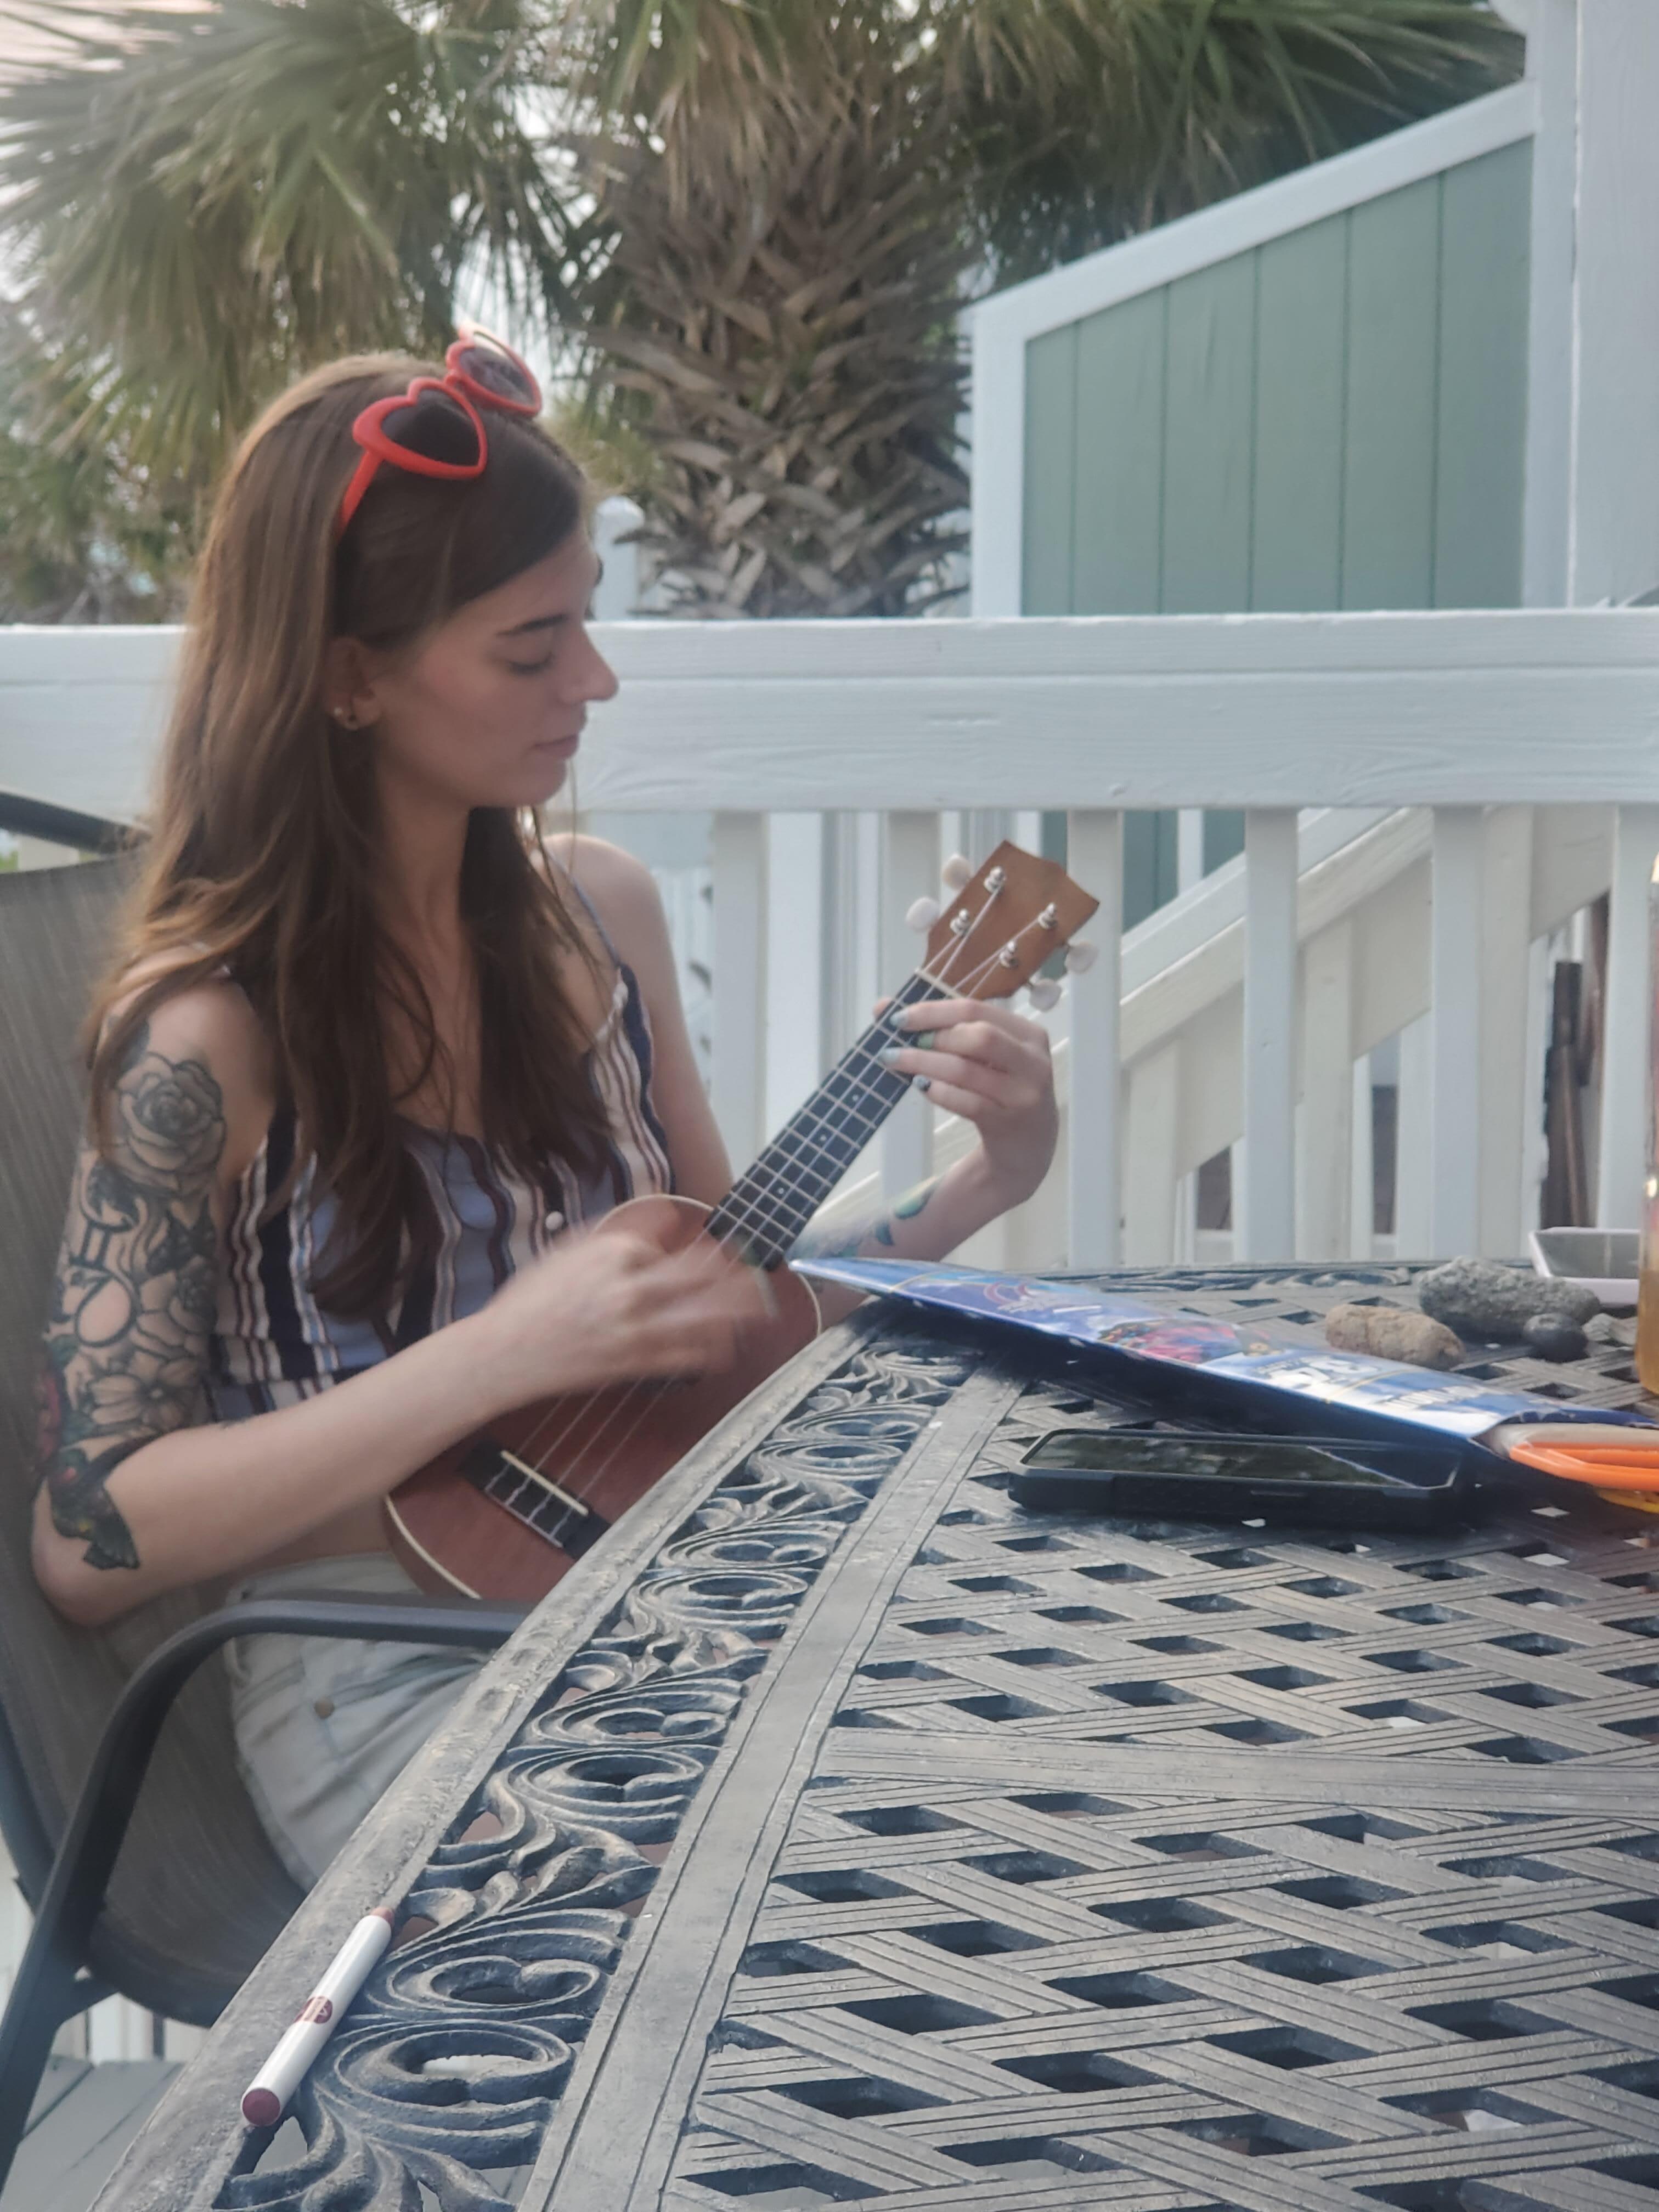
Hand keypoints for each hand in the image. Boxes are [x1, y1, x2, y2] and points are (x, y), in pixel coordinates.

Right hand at [480, 1215, 770, 1405]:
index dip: (680, 1249)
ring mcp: (636, 1329)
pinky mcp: (634, 1363)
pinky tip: (725, 1348)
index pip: (662, 1246)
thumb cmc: (531, 1300)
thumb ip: (617, 1233)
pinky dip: (709, 1352)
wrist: (506, 1353)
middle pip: (698, 1275)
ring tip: (762, 1303)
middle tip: (758, 1266)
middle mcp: (631, 1289)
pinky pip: (684, 1357)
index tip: (698, 1251)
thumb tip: (664, 1219)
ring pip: (701, 1316)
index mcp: (613, 1254)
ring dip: (735, 1309)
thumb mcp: (568, 1249)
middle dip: (732, 1270)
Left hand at [878, 997, 1057, 1203]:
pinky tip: (921, 1086)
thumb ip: (945, 1029)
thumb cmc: (1000, 1091)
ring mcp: (1023, 1095)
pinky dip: (939, 1091)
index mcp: (1029, 1034)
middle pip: (979, 1036)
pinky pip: (967, 1103)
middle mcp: (1033, 1062)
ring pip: (967, 1070)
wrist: (1028, 1149)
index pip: (976, 1010)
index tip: (898, 1017)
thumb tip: (883, 1008)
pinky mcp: (1008, 1125)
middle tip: (899, 1042)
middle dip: (933, 1036)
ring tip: (896, 1062)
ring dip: (924, 1063)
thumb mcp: (986, 1058)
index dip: (933, 1010)